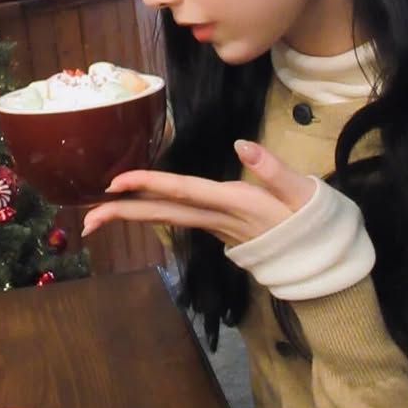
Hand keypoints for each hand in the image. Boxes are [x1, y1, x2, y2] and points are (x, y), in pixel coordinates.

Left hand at [81, 140, 316, 246]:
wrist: (321, 263)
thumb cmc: (314, 224)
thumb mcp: (302, 193)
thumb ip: (273, 169)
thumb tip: (243, 144)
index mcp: (234, 203)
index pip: (183, 191)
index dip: (149, 185)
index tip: (117, 182)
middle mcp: (217, 217)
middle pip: (163, 215)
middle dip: (123, 215)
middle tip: (86, 219)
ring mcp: (215, 227)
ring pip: (166, 220)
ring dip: (131, 217)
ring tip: (95, 218)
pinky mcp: (217, 228)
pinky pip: (176, 220)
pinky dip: (151, 215)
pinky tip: (132, 210)